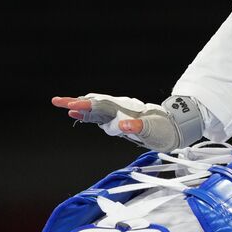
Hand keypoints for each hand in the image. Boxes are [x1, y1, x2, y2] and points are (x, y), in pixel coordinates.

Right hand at [51, 93, 204, 151]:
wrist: (175, 127)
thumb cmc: (165, 129)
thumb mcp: (154, 130)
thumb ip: (139, 127)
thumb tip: (124, 125)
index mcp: (125, 111)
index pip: (102, 107)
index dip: (87, 107)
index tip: (72, 106)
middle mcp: (120, 110)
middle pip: (94, 105)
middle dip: (76, 103)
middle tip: (56, 101)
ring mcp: (118, 114)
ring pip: (95, 109)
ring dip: (79, 107)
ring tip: (62, 105)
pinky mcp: (118, 120)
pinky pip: (99, 116)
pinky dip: (87, 114)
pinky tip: (77, 115)